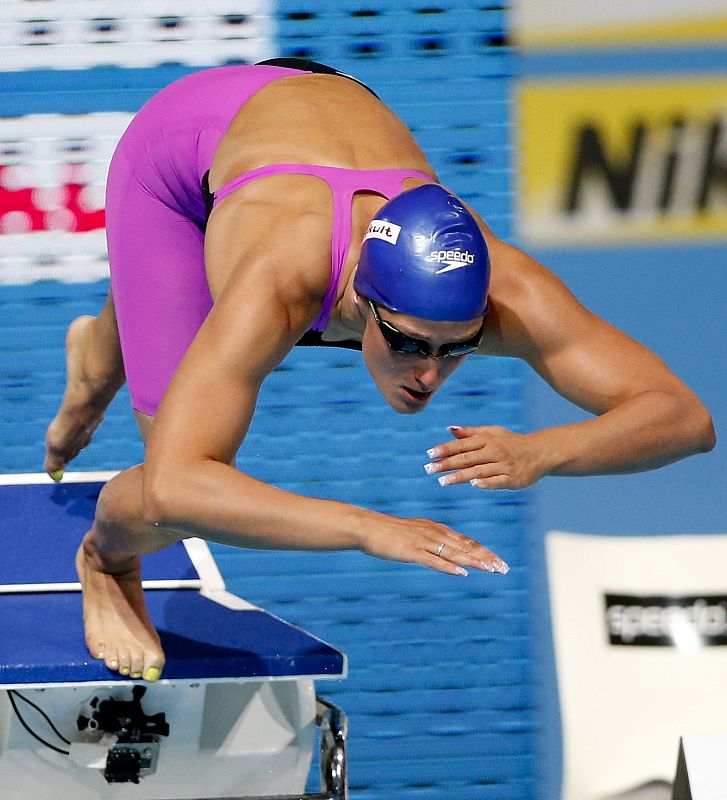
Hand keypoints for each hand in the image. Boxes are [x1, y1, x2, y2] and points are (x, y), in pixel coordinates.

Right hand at [360, 512, 508, 575]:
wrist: (368, 527)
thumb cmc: (390, 532)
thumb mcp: (416, 534)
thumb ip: (432, 543)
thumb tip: (444, 554)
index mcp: (437, 529)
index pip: (467, 542)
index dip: (484, 552)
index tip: (499, 562)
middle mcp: (434, 533)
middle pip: (465, 547)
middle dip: (486, 558)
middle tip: (504, 568)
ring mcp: (424, 542)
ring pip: (454, 553)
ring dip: (474, 561)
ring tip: (491, 569)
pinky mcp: (412, 551)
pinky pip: (433, 560)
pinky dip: (448, 566)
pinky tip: (461, 572)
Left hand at [425, 425, 547, 489]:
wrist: (539, 453)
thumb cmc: (511, 442)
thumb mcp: (492, 433)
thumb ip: (471, 433)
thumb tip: (450, 429)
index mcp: (487, 440)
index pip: (462, 444)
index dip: (445, 449)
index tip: (429, 454)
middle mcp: (494, 451)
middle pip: (467, 458)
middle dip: (446, 464)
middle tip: (429, 469)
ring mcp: (504, 465)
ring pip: (478, 470)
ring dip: (460, 476)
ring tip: (443, 481)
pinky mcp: (513, 479)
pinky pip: (497, 481)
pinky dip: (486, 482)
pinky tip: (473, 484)